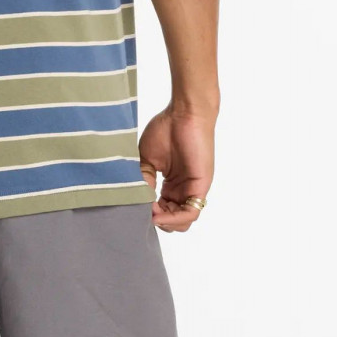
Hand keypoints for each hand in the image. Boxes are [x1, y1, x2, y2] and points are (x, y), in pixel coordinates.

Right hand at [138, 105, 214, 232]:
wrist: (184, 113)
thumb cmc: (166, 129)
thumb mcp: (147, 159)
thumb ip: (144, 180)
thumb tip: (140, 201)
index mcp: (171, 184)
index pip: (162, 209)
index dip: (150, 214)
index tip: (136, 209)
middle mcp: (183, 190)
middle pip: (173, 219)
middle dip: (157, 221)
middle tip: (143, 214)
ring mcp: (193, 189)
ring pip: (183, 221)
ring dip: (166, 223)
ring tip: (150, 214)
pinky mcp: (201, 187)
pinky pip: (191, 213)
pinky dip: (174, 218)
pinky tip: (158, 214)